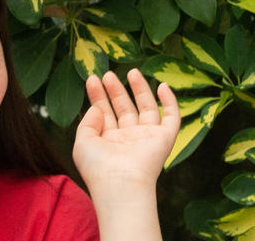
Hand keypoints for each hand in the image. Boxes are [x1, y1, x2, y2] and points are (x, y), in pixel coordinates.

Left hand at [72, 69, 178, 240]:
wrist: (120, 183)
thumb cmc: (98, 167)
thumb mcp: (83, 142)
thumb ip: (88, 122)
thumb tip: (97, 107)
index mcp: (109, 141)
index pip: (104, 113)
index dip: (98, 96)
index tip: (92, 79)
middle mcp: (129, 139)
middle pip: (124, 108)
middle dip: (116, 91)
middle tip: (108, 74)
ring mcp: (147, 138)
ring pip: (146, 108)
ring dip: (140, 89)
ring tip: (131, 71)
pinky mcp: (165, 139)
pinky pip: (172, 117)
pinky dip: (170, 102)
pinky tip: (162, 85)